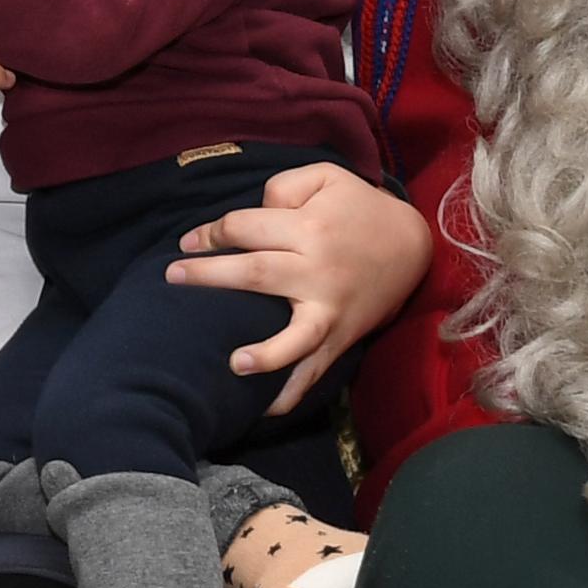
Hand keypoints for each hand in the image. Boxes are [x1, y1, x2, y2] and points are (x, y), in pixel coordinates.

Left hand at [167, 162, 432, 417]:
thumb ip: (284, 186)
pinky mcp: (341, 336)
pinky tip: (266, 410)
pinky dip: (294, 392)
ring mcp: (331, 309)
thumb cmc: (358, 207)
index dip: (212, 233)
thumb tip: (254, 211)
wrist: (414, 244)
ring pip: (296, 335)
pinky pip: (317, 368)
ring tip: (233, 364)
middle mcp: (319, 270)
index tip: (188, 243)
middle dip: (210, 276)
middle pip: (257, 273)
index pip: (247, 228)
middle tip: (172, 278)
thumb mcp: (326, 177)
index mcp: (310, 227)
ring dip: (265, 353)